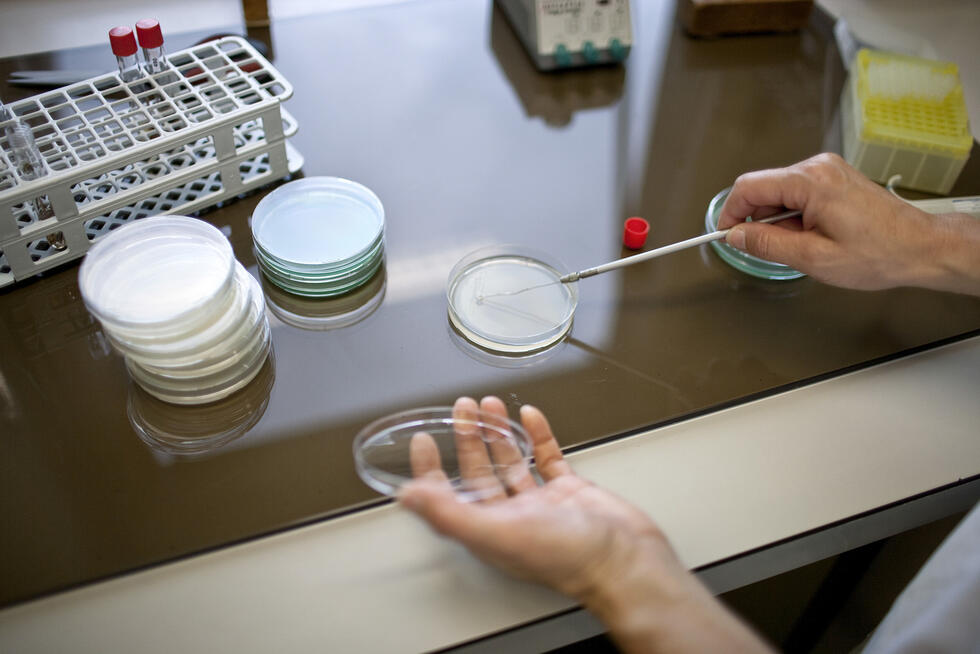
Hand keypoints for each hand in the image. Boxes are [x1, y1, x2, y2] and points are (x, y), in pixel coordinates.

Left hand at [400, 397, 771, 653]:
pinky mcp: (571, 491)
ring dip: (498, 433)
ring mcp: (543, 503)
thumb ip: (449, 514)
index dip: (431, 470)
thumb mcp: (499, 533)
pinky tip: (529, 417)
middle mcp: (512, 517)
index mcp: (489, 530)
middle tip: (461, 408)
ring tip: (489, 405)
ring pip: (512, 462)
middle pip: (480, 472)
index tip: (423, 441)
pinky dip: (538, 436)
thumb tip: (408, 498)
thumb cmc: (569, 557)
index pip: (448, 497)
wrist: (626, 559)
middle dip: (468, 438)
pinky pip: (548, 457)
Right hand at [718, 153, 979, 294]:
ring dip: (778, 220)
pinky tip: (810, 236)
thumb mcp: (813, 257)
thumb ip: (768, 244)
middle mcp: (818, 167)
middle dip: (756, 219)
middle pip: (764, 187)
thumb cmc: (878, 253)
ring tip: (800, 246)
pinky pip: (799, 192)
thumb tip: (736, 236)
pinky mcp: (836, 179)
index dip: (730, 213)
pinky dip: (794, 215)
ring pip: (780, 191)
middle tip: (767, 250)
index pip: (749, 187)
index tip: (725, 236)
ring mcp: (829, 170)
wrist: (921, 248)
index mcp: (810, 181)